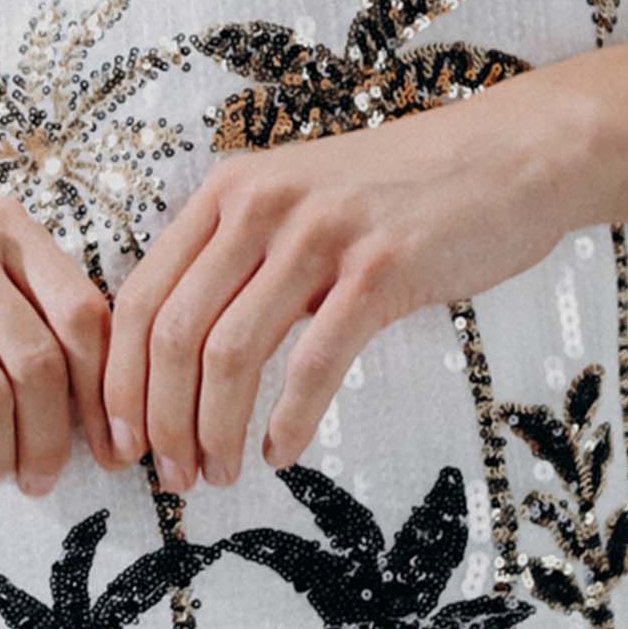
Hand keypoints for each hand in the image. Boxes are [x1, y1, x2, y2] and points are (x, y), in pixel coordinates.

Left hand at [97, 74, 583, 487]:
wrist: (509, 154)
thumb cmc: (403, 190)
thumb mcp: (300, 198)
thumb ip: (241, 254)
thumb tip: (179, 354)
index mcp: (229, 190)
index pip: (143, 295)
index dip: (119, 379)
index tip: (119, 438)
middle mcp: (262, 205)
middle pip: (174, 332)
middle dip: (158, 419)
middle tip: (168, 474)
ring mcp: (321, 235)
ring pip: (231, 352)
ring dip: (214, 430)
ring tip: (218, 473)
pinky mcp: (381, 270)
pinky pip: (313, 363)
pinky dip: (288, 421)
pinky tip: (280, 452)